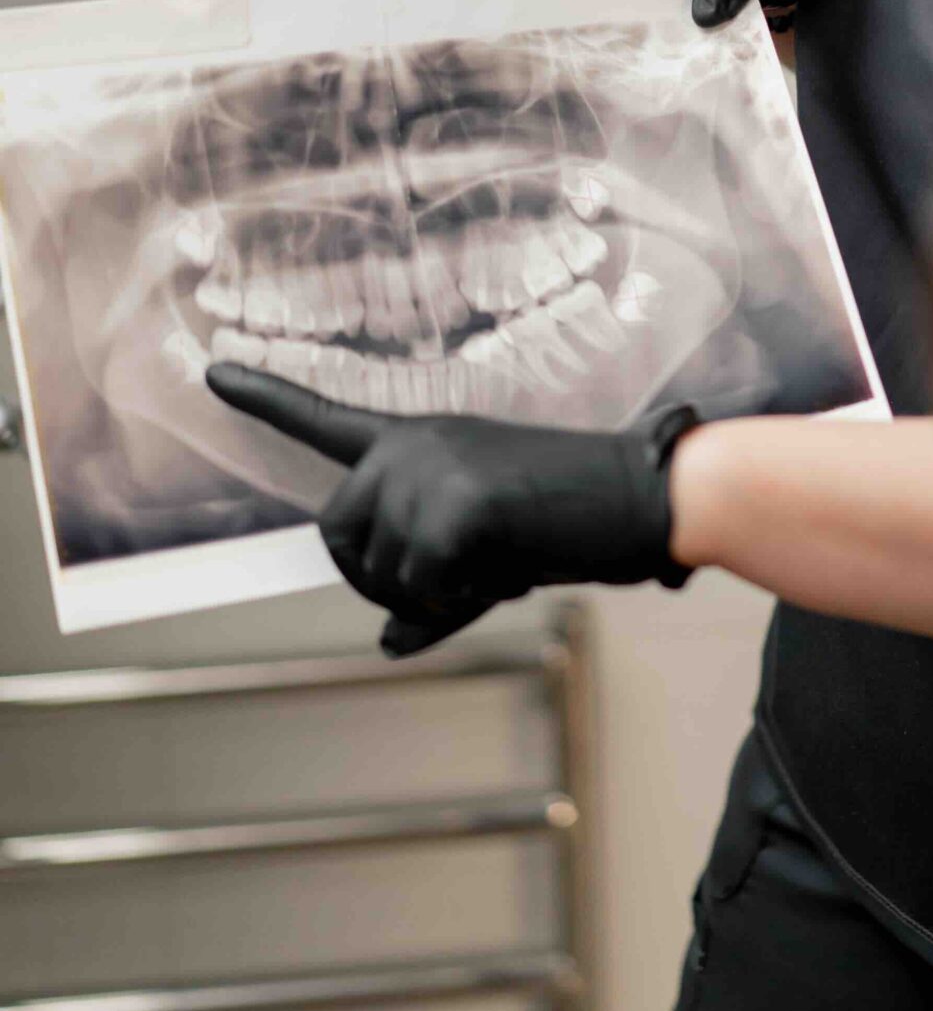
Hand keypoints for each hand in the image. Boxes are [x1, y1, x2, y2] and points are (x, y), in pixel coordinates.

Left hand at [207, 362, 695, 656]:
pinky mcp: (454, 505)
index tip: (213, 368)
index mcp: (420, 439)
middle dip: (380, 580)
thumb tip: (388, 642)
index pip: (327, 419)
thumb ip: (431, 590)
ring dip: (432, 597)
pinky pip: (422, 591)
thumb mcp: (488, 554)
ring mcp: (429, 469)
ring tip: (499, 567)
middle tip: (455, 585)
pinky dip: (461, 602)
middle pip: (337, 535)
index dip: (266, 397)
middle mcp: (413, 444)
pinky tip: (510, 569)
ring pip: (379, 573)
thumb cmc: (574, 517)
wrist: (642, 495)